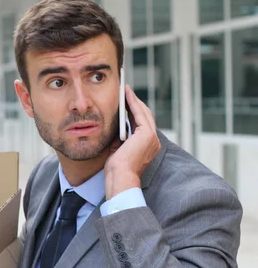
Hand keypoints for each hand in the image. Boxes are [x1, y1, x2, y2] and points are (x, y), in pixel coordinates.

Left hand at [104, 85, 160, 199]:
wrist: (120, 177)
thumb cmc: (116, 169)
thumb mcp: (118, 150)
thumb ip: (120, 138)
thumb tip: (116, 128)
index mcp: (147, 146)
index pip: (141, 124)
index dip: (134, 111)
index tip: (125, 102)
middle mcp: (153, 141)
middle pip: (144, 116)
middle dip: (135, 102)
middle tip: (125, 91)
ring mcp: (152, 137)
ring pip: (143, 112)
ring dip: (134, 100)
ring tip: (125, 89)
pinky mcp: (147, 134)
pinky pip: (139, 114)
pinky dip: (133, 103)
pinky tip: (126, 95)